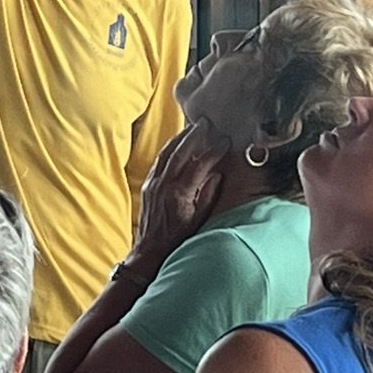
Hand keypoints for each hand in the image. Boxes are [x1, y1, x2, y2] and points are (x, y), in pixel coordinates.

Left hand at [127, 127, 226, 275]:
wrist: (150, 251)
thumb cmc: (178, 239)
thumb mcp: (199, 220)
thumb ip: (209, 195)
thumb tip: (217, 174)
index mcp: (180, 193)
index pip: (199, 165)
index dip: (213, 151)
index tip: (225, 141)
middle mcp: (164, 184)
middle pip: (180, 152)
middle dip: (194, 135)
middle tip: (207, 122)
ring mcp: (153, 183)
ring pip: (167, 153)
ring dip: (180, 138)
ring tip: (193, 127)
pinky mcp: (147, 184)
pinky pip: (159, 160)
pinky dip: (170, 149)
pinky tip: (177, 143)